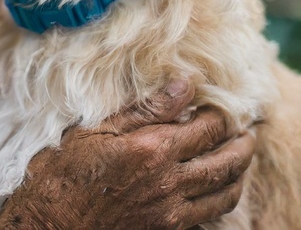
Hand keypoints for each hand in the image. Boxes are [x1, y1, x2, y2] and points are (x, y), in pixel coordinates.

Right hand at [0, 80, 255, 229]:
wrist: (51, 224)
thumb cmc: (64, 172)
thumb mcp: (97, 130)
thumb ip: (145, 109)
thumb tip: (184, 84)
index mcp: (153, 150)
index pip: (206, 128)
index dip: (221, 114)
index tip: (223, 104)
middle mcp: (170, 182)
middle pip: (226, 162)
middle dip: (243, 143)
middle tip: (249, 130)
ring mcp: (172, 212)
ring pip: (225, 193)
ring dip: (240, 174)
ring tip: (242, 158)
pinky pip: (209, 216)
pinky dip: (223, 200)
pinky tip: (219, 190)